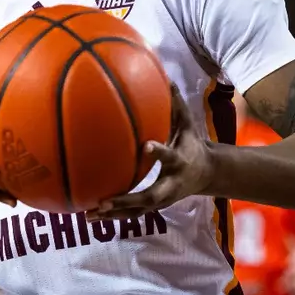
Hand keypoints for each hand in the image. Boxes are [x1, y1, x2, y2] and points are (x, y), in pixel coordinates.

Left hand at [88, 84, 212, 218]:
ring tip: (88, 214)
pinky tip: (89, 215)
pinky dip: (112, 216)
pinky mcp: (154, 207)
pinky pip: (132, 214)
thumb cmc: (192, 144)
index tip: (146, 146)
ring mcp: (162, 200)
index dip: (159, 152)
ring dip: (113, 214)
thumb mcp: (188, 124)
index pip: (170, 156)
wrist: (205, 174)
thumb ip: (176, 104)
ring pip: (137, 211)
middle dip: (126, 201)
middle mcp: (171, 185)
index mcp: (180, 162)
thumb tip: (167, 78)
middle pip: (149, 197)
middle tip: (103, 202)